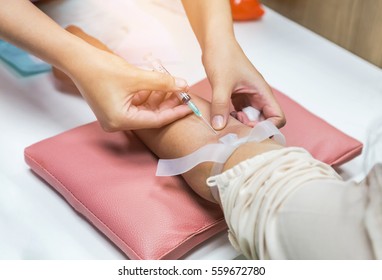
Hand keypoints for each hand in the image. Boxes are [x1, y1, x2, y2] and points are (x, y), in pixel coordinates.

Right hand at [67, 48, 190, 130]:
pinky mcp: (113, 108)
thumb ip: (162, 82)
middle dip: (167, 104)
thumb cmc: (101, 68)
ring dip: (158, 98)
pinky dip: (147, 95)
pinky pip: (136, 104)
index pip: (155, 120)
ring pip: (144, 109)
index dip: (174, 112)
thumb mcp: (137, 77)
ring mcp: (114, 116)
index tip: (189, 106)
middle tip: (183, 94)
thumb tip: (183, 85)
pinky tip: (159, 85)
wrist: (78, 59)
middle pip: (150, 116)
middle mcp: (117, 123)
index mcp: (120, 121)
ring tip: (174, 86)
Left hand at [202, 41, 285, 129]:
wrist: (215, 43)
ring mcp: (248, 97)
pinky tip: (222, 118)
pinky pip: (240, 114)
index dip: (267, 127)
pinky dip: (234, 119)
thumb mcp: (221, 83)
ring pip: (251, 119)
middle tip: (235, 127)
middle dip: (252, 128)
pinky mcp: (238, 97)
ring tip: (227, 122)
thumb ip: (220, 105)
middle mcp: (258, 96)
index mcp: (262, 92)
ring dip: (242, 125)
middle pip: (264, 121)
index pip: (277, 117)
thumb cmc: (223, 57)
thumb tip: (219, 126)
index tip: (250, 128)